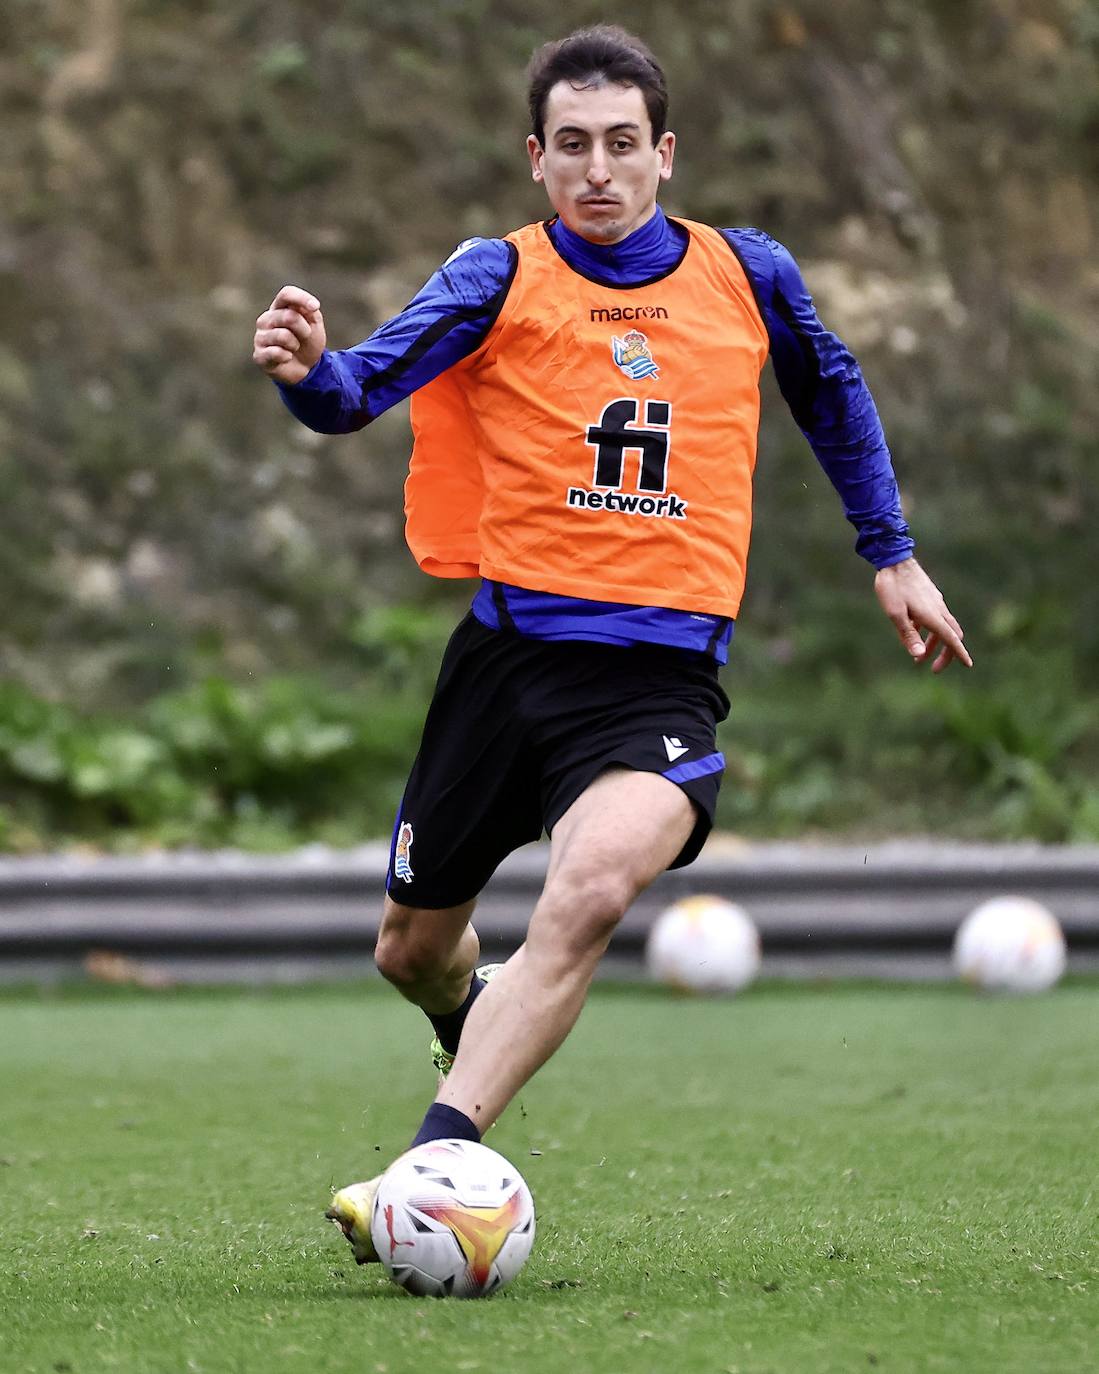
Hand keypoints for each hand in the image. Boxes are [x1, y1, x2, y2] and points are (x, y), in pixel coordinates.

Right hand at [252, 285, 326, 384]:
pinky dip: (287, 357)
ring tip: (293, 348)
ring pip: (283, 336)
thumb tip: (311, 306)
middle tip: (305, 336)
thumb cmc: (307, 342)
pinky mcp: (259, 355)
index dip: (301, 298)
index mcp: (279, 307)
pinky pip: (276, 353)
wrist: (305, 368)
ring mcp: (260, 337)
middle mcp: (266, 319)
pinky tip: (286, 358)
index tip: (315, 307)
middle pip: (289, 317)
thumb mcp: (314, 324)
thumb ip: (310, 311)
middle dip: (304, 329)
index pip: (286, 294)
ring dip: (295, 345)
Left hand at [874, 557, 971, 673]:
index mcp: (932, 615)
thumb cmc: (891, 586)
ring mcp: (935, 601)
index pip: (951, 639)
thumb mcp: (895, 613)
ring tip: (918, 657)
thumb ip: (908, 634)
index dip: (959, 653)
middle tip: (933, 669)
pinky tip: (913, 631)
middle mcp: (938, 609)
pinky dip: (928, 630)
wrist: (893, 558)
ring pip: (942, 627)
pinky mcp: (929, 596)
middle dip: (946, 654)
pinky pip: (935, 617)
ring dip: (933, 644)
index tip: (968, 665)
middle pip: (951, 635)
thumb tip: (919, 655)